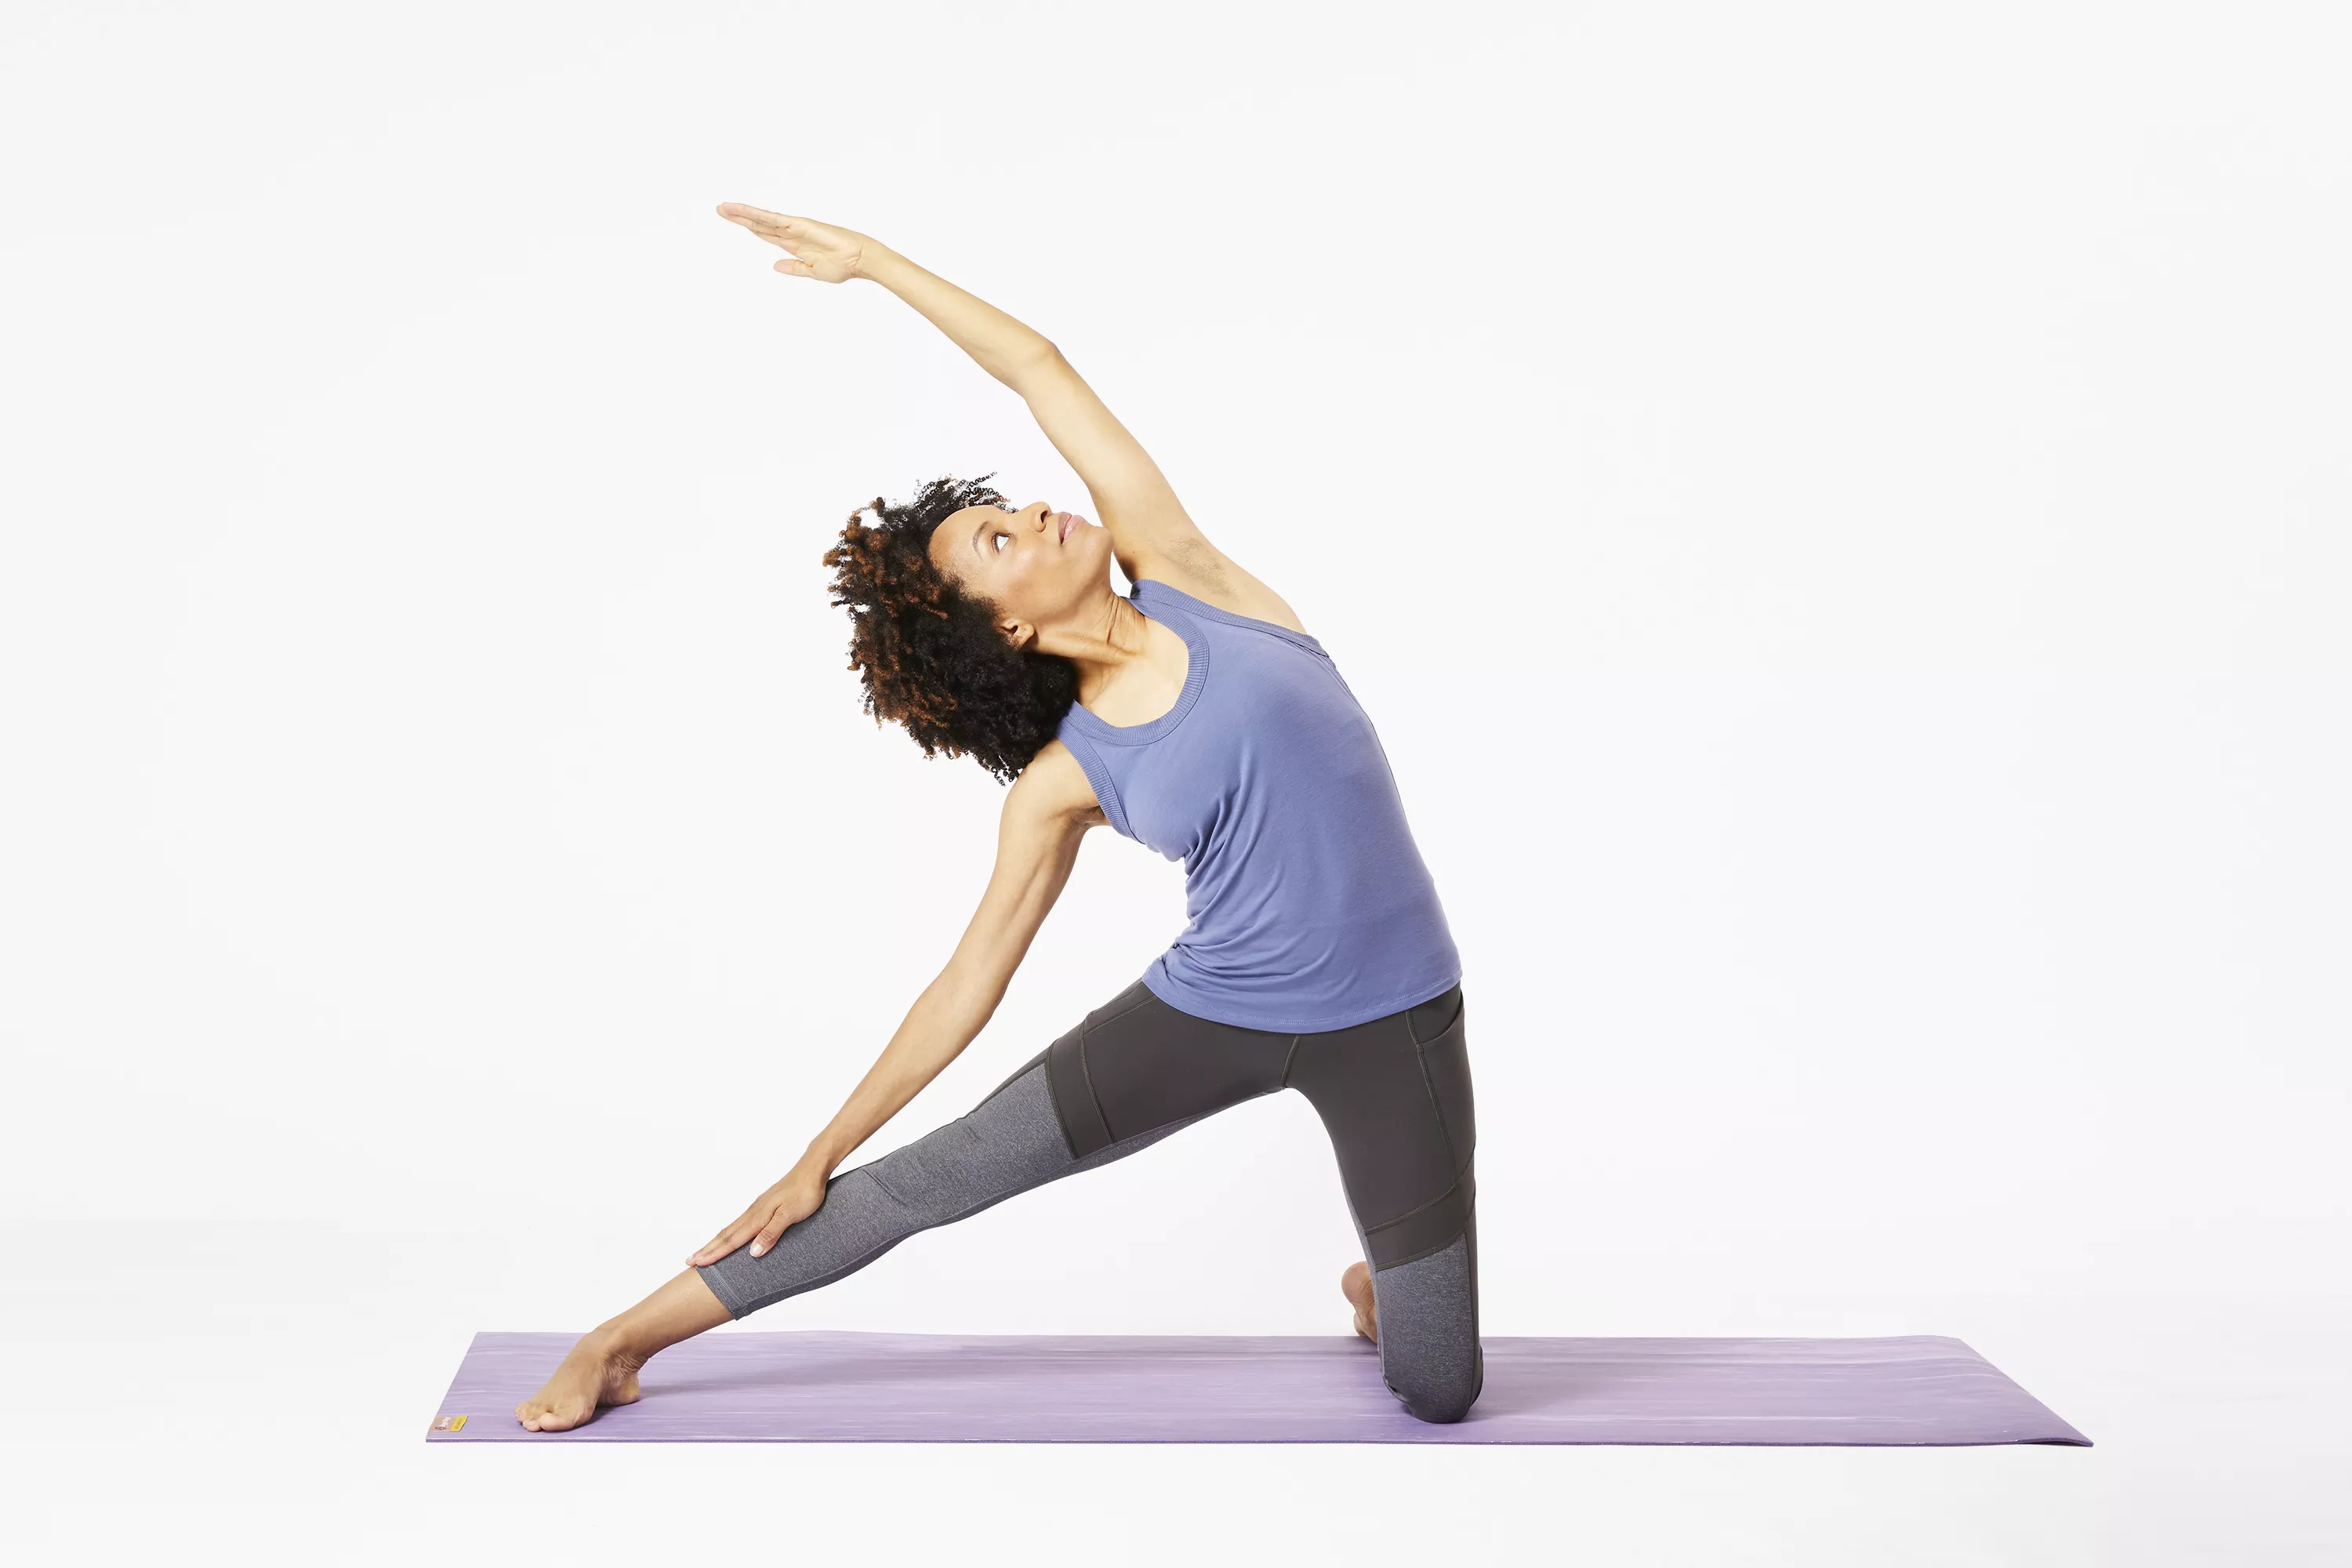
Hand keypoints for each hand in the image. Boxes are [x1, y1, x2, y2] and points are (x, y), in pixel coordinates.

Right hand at [686, 1162, 830, 1266]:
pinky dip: (730, 1233)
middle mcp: (754, 1212)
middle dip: (707, 1249)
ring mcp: (758, 1207)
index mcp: (758, 1216)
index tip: (697, 1264)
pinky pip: (741, 1223)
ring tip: (704, 1251)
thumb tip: (752, 1253)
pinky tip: (731, 1236)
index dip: (714, 1254)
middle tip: (689, 1260)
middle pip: (726, 1234)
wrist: (813, 1169)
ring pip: (732, 1228)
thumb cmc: (805, 1192)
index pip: (732, 1240)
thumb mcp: (791, 1215)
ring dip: (716, 1241)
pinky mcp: (765, 1205)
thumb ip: (771, 1233)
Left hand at [716, 203, 873, 282]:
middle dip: (739, 217)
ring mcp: (794, 227)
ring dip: (742, 212)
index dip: (749, 227)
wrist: (859, 260)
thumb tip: (775, 266)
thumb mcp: (813, 272)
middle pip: (759, 224)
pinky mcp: (799, 225)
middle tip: (720, 209)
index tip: (733, 221)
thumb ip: (794, 268)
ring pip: (762, 219)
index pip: (765, 234)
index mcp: (794, 245)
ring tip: (724, 207)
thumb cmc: (842, 266)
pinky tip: (743, 210)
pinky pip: (773, 218)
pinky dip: (757, 214)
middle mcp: (791, 234)